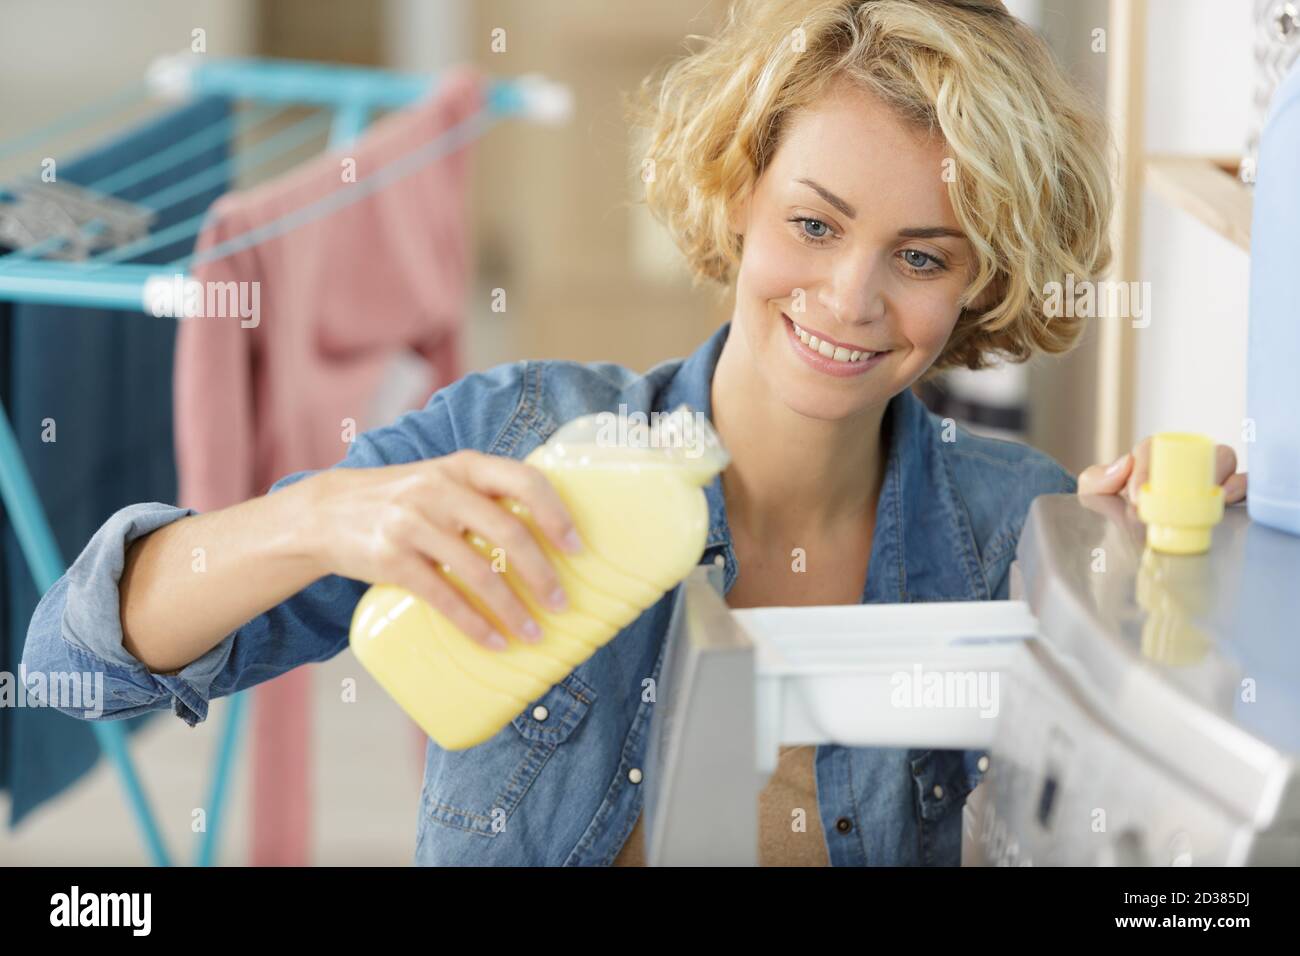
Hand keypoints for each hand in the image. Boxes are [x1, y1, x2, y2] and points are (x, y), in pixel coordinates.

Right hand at [304, 450, 581, 650]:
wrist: (325, 512)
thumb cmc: (401, 500)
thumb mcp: (441, 481)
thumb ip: (483, 496)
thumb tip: (547, 539)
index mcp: (462, 467)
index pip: (524, 480)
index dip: (556, 514)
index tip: (577, 547)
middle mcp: (439, 489)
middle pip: (508, 533)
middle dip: (542, 575)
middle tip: (562, 603)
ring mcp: (413, 524)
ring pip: (479, 573)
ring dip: (514, 609)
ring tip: (535, 633)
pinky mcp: (391, 560)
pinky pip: (444, 598)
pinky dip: (475, 625)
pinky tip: (495, 642)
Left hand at [1076, 437, 1247, 504]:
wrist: (1120, 557)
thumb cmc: (1112, 518)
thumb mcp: (1093, 499)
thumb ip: (1096, 480)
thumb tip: (1124, 463)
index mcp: (1148, 460)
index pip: (1152, 449)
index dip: (1146, 468)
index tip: (1137, 495)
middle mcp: (1180, 465)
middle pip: (1196, 449)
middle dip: (1189, 466)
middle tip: (1175, 494)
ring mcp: (1206, 480)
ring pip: (1223, 460)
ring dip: (1219, 473)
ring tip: (1210, 493)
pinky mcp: (1226, 498)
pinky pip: (1244, 484)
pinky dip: (1241, 486)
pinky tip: (1228, 497)